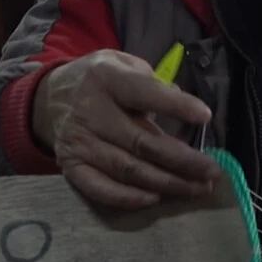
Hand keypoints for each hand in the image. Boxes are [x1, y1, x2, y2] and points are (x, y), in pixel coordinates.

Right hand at [33, 49, 220, 208]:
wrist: (50, 97)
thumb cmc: (100, 80)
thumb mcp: (123, 63)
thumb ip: (151, 80)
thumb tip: (181, 100)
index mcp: (106, 79)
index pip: (144, 93)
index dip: (176, 106)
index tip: (206, 117)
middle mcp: (90, 112)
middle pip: (143, 142)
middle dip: (183, 160)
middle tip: (212, 171)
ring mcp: (80, 143)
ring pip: (129, 170)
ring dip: (167, 183)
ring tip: (198, 188)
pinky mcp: (72, 166)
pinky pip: (100, 188)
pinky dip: (127, 198)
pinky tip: (155, 198)